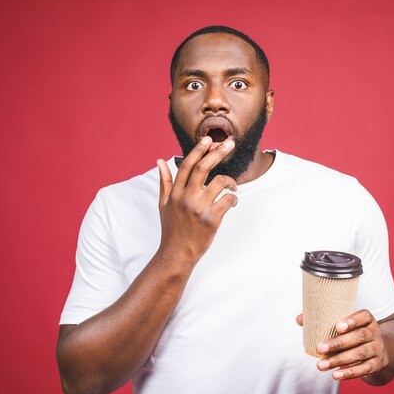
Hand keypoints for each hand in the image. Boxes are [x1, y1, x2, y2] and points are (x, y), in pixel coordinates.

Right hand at [156, 136, 236, 263]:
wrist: (176, 254)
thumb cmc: (172, 229)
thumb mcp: (164, 204)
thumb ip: (164, 182)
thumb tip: (160, 160)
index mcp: (175, 193)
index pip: (187, 165)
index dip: (198, 150)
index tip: (208, 139)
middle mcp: (186, 197)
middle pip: (203, 168)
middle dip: (218, 153)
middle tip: (230, 143)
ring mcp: (199, 208)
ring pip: (220, 182)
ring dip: (231, 182)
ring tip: (233, 187)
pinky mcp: (212, 219)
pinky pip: (228, 200)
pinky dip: (233, 199)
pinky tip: (232, 202)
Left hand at [296, 309, 388, 379]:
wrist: (379, 350)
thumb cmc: (354, 334)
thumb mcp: (345, 325)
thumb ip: (323, 321)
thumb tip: (300, 318)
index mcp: (367, 319)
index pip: (363, 316)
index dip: (351, 321)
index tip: (337, 326)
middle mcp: (374, 333)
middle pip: (359, 337)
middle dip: (338, 343)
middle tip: (319, 349)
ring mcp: (377, 349)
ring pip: (359, 354)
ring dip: (339, 360)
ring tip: (321, 365)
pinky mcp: (376, 364)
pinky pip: (364, 369)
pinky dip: (349, 373)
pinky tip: (335, 375)